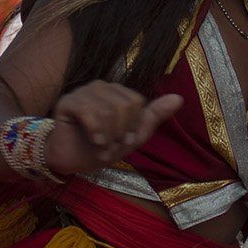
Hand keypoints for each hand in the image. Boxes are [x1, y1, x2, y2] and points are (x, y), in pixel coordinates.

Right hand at [45, 81, 182, 174]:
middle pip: (125, 105)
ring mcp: (84, 91)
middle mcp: (102, 86)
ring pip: (108, 110)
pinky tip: (93, 140)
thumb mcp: (133, 136)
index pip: (138, 102)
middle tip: (110, 147)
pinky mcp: (68, 101)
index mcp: (118, 92)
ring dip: (107, 136)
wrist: (69, 161)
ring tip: (100, 147)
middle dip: (120, 133)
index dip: (133, 126)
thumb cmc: (100, 148)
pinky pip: (89, 112)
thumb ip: (154, 116)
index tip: (123, 142)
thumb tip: (179, 98)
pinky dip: (95, 131)